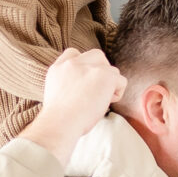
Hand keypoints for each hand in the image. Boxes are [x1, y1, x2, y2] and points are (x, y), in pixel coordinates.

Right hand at [21, 49, 124, 165]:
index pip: (74, 53)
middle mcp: (73, 63)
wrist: (60, 123)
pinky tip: (105, 103)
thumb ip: (68, 82)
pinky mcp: (105, 76)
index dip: (84, 66)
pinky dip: (117, 93)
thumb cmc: (58, 118)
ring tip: (99, 101)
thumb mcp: (55, 92)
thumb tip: (86, 87)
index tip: (85, 82)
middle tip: (98, 90)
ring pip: (111, 69)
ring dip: (110, 84)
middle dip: (102, 71)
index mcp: (59, 67)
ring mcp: (90, 67)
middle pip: (97, 55)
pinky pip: (121, 81)